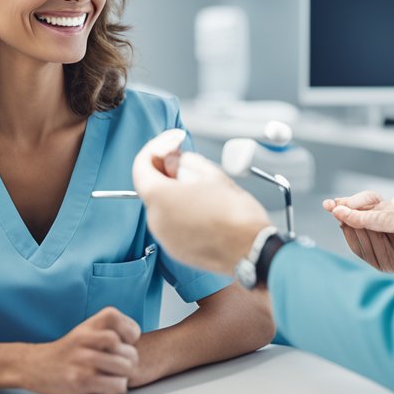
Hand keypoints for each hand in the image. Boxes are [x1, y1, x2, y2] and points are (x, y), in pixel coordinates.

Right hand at [19, 307, 140, 393]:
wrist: (34, 365)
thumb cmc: (66, 352)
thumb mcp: (84, 331)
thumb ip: (107, 332)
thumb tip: (135, 346)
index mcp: (90, 325)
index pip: (124, 324)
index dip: (131, 335)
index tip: (125, 343)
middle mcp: (86, 339)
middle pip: (128, 350)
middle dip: (131, 362)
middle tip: (122, 368)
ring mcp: (82, 359)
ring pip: (124, 367)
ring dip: (125, 376)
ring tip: (116, 378)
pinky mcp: (80, 380)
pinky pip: (114, 385)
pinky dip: (116, 389)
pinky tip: (106, 388)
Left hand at [132, 129, 271, 273]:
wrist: (251, 250)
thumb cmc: (236, 216)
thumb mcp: (213, 174)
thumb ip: (187, 162)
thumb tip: (178, 161)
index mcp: (161, 198)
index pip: (141, 166)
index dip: (157, 148)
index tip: (173, 143)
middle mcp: (156, 220)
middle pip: (151, 186)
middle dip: (167, 170)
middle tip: (186, 160)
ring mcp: (165, 238)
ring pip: (162, 206)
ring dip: (175, 191)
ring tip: (201, 185)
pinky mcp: (177, 250)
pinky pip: (172, 224)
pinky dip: (181, 211)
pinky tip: (203, 206)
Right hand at [324, 190, 393, 280]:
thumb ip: (380, 217)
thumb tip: (354, 212)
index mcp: (391, 208)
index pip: (365, 201)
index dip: (351, 202)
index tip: (336, 205)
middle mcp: (382, 222)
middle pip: (355, 215)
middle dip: (343, 213)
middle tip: (333, 210)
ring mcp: (378, 240)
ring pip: (354, 232)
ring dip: (350, 229)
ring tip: (350, 226)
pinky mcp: (376, 258)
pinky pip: (359, 250)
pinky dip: (355, 245)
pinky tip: (355, 239)